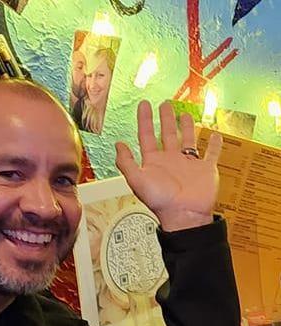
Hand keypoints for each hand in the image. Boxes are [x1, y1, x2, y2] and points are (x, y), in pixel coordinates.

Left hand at [115, 100, 221, 231]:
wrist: (183, 215)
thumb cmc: (160, 200)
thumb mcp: (136, 180)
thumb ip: (126, 162)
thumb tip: (117, 144)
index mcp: (153, 161)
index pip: (147, 135)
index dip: (145, 120)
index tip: (144, 105)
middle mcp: (170, 160)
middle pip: (167, 134)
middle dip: (166, 118)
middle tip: (165, 104)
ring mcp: (188, 164)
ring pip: (188, 140)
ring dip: (186, 127)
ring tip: (185, 114)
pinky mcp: (205, 169)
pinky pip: (211, 153)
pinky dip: (215, 144)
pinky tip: (214, 134)